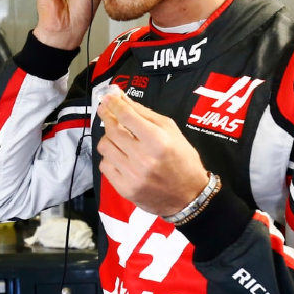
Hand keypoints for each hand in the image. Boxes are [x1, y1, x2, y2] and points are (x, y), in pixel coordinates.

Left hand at [96, 91, 209, 216]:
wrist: (188, 196)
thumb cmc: (182, 159)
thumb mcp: (170, 131)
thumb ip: (144, 113)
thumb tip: (120, 97)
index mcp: (158, 141)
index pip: (126, 116)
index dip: (113, 103)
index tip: (107, 98)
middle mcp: (144, 158)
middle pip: (112, 130)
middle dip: (108, 118)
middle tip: (108, 113)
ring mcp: (132, 175)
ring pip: (104, 147)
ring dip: (108, 139)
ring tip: (118, 138)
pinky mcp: (124, 189)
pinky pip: (104, 166)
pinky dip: (109, 158)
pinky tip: (120, 157)